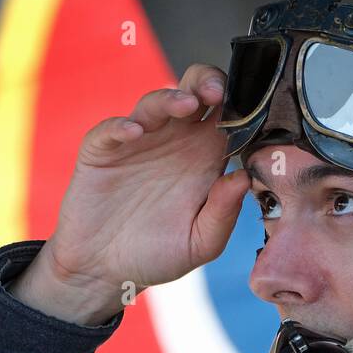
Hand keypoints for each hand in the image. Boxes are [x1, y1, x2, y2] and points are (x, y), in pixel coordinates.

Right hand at [12, 63, 250, 323]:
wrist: (102, 270)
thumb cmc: (156, 255)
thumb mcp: (199, 244)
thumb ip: (222, 214)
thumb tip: (244, 179)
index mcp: (204, 159)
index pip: (227, 116)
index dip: (239, 106)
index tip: (250, 110)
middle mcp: (174, 142)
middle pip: (194, 92)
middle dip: (207, 82)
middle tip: (217, 92)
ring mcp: (137, 142)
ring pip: (156, 103)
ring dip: (171, 98)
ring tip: (186, 105)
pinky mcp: (102, 149)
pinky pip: (112, 129)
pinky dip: (122, 126)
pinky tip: (134, 133)